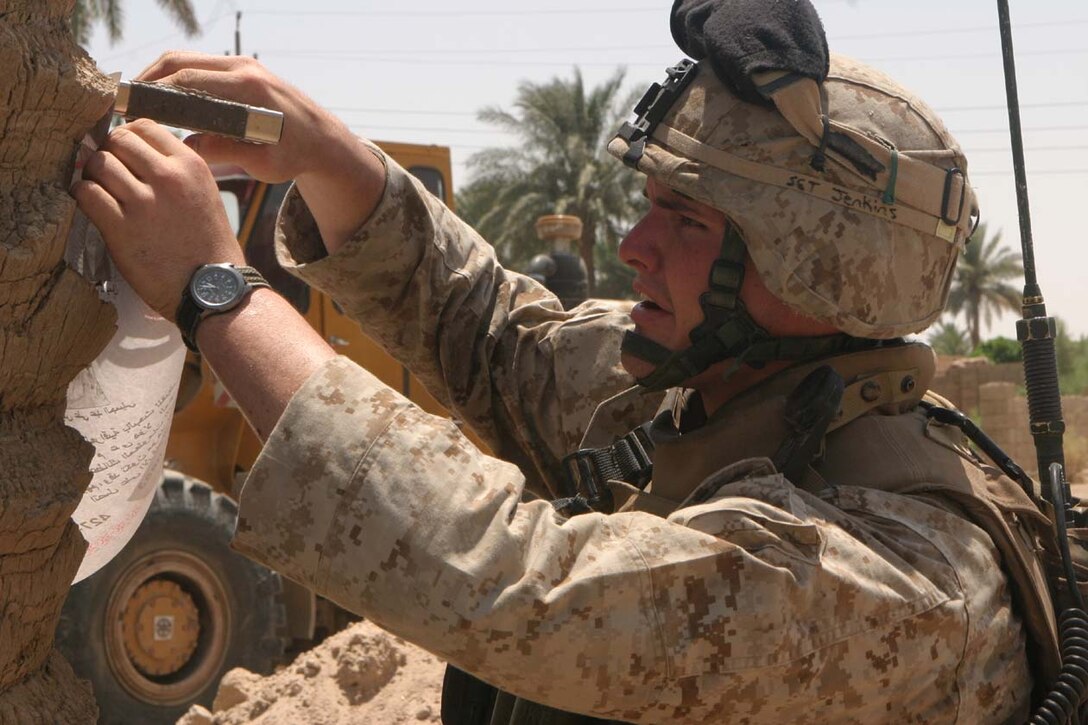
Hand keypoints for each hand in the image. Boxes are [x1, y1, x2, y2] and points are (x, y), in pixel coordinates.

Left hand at [71, 119, 243, 321]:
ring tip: (101, 191)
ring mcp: (143, 203)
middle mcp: (167, 178)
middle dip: (109, 153)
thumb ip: (177, 172)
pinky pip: (86, 193)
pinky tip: (94, 207)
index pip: (145, 126)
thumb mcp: (206, 195)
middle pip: (118, 140)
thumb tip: (139, 155)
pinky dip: (83, 196)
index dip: (128, 136)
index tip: (124, 153)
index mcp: (191, 166)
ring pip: (98, 163)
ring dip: (93, 175)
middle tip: (109, 173)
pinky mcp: (121, 228)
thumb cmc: (210, 247)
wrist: (213, 289)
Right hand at [135, 52, 385, 254]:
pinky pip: (198, 65)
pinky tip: (160, 99)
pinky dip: (174, 77)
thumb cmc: (295, 155)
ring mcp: (242, 64)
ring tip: (135, 100)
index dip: (154, 93)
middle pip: (179, 63)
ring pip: (186, 60)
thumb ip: (225, 153)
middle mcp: (243, 68)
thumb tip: (184, 147)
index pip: (188, 82)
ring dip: (157, 76)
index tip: (129, 108)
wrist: (323, 138)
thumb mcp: (263, 162)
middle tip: (122, 102)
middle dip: (146, 79)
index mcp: (248, 89)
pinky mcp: (241, 68)